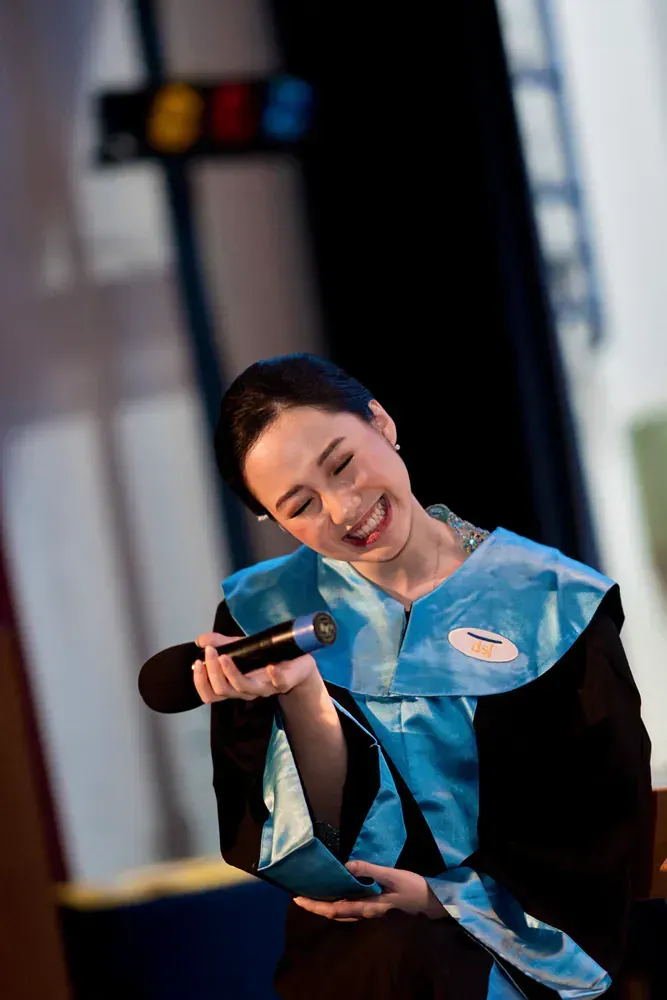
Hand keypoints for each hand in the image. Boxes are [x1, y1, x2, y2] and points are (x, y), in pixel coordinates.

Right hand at [192, 631, 317, 702]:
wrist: (297, 661)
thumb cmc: (265, 657)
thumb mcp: (240, 648)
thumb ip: (221, 643)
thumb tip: (200, 640)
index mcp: (234, 686)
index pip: (210, 694)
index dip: (200, 682)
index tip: (197, 663)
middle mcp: (246, 691)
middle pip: (222, 690)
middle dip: (212, 672)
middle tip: (210, 652)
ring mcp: (265, 688)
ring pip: (243, 688)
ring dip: (231, 673)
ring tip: (224, 656)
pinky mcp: (284, 682)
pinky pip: (278, 682)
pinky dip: (273, 675)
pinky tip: (269, 666)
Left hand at [293, 860, 444, 921]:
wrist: (432, 903)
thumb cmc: (412, 889)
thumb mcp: (392, 876)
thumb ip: (369, 870)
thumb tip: (346, 865)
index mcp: (368, 908)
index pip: (335, 909)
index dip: (316, 905)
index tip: (299, 899)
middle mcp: (366, 914)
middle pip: (335, 913)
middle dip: (316, 907)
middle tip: (297, 898)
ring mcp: (371, 912)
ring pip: (342, 912)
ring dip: (325, 906)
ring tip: (311, 896)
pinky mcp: (376, 907)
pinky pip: (351, 908)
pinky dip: (338, 902)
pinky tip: (335, 894)